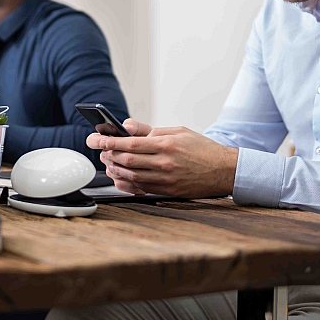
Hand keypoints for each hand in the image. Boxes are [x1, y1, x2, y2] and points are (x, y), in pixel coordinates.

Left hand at [87, 118, 238, 197]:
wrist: (224, 170)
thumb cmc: (201, 148)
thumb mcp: (177, 131)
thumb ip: (150, 129)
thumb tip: (126, 127)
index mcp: (165, 144)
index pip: (129, 143)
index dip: (109, 141)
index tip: (95, 139)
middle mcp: (164, 163)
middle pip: (126, 160)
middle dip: (108, 155)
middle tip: (99, 150)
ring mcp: (165, 180)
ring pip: (131, 176)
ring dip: (115, 169)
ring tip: (108, 162)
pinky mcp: (168, 192)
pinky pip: (141, 188)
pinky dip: (127, 183)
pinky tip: (120, 177)